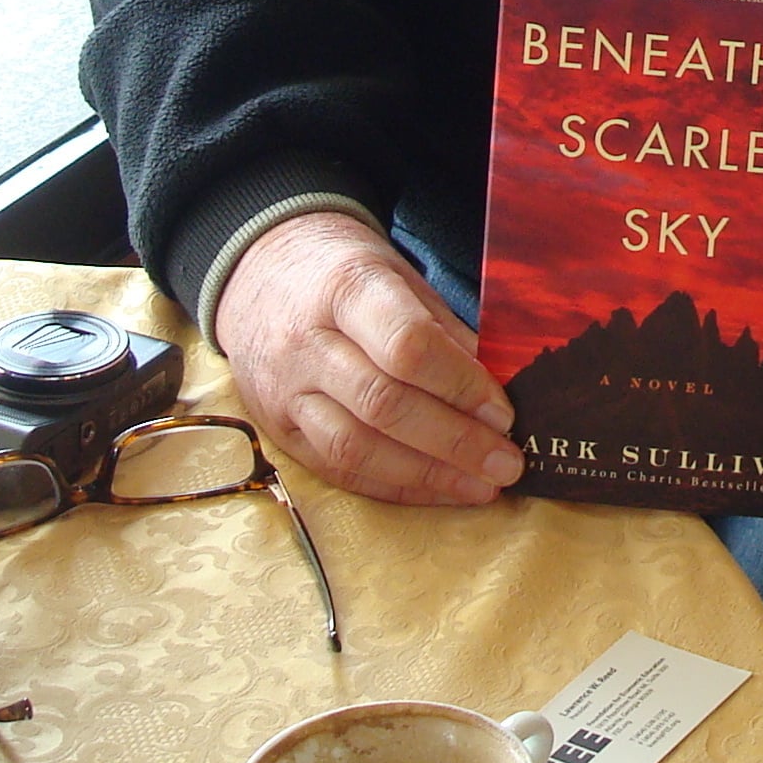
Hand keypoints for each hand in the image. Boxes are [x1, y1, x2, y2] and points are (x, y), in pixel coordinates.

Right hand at [213, 211, 522, 504]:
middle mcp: (307, 343)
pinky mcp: (277, 429)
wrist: (256, 273)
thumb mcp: (399, 277)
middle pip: (383, 404)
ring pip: (354, 447)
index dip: (460, 385)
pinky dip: (391, 485)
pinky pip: (335, 469)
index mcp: (346, 289)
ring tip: (481, 487)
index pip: (406, 345)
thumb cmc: (344, 273)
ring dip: (426, 475)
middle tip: (506, 463)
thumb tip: (497, 386)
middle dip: (453, 441)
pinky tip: (436, 490)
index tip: (503, 412)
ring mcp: (285, 391)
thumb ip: (443, 330)